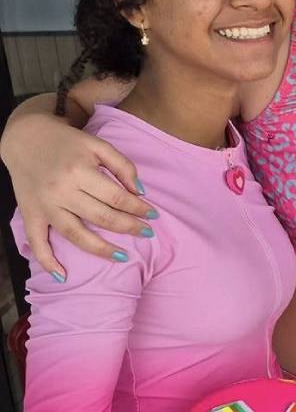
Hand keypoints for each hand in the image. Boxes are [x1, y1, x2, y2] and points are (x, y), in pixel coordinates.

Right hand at [1, 112, 153, 277]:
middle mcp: (61, 191)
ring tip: (122, 257)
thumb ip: (122, 165)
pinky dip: (47, 260)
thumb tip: (140, 191)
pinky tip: (63, 274)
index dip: (137, 207)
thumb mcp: (98, 144)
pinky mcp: (30, 215)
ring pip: (75, 234)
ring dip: (100, 249)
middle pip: (100, 217)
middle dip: (127, 227)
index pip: (116, 197)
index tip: (153, 214)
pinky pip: (37, 242)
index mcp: (79, 171)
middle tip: (146, 232)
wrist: (25, 137)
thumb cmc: (68, 141)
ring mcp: (44, 206)